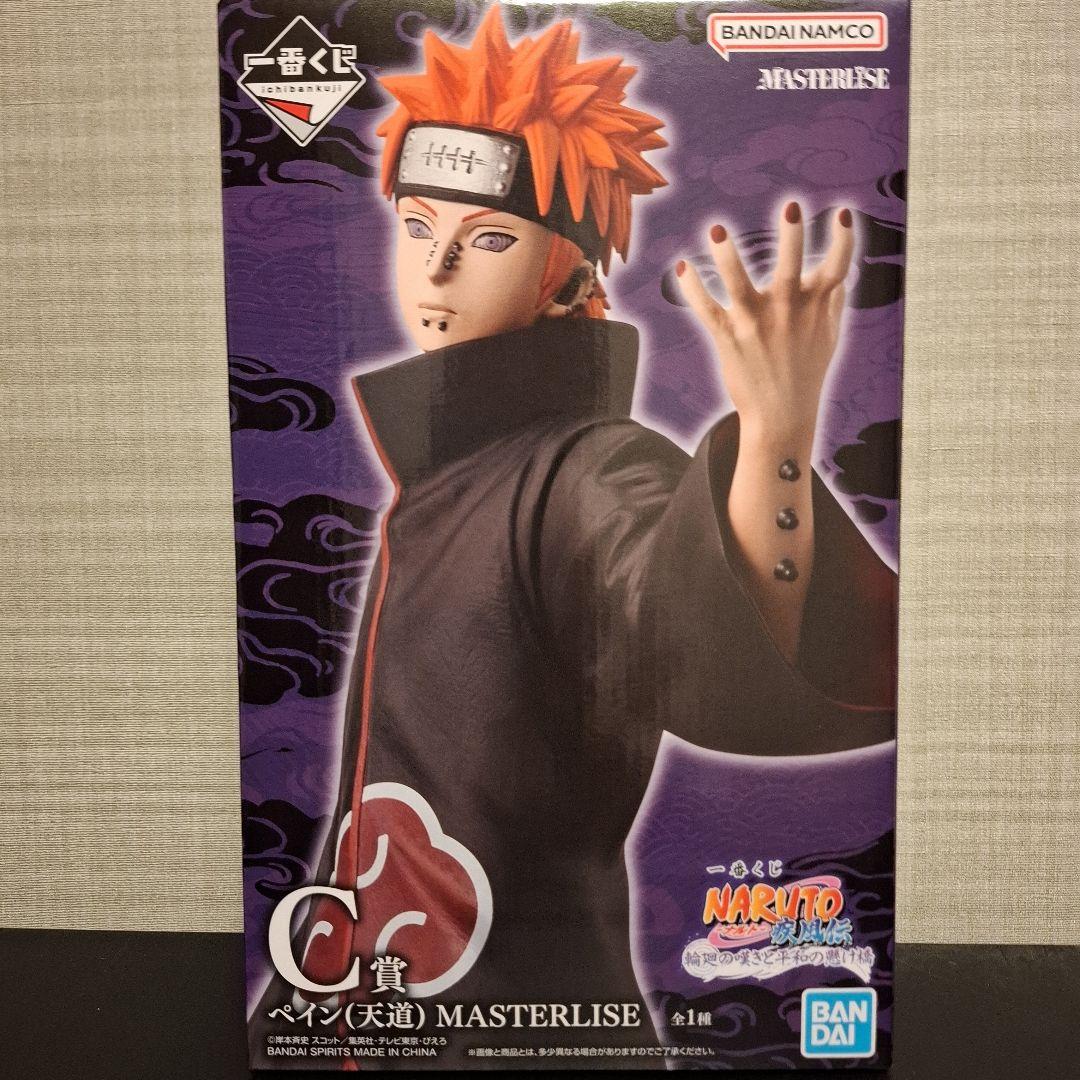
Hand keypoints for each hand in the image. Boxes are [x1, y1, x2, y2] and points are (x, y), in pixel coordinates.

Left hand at [676, 202, 853, 444]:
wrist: (780, 417)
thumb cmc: (805, 373)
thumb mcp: (828, 337)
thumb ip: (832, 302)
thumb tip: (840, 276)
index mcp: (815, 306)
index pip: (837, 267)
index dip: (844, 240)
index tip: (842, 214)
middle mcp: (787, 311)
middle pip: (791, 268)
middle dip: (792, 237)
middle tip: (791, 205)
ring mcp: (755, 323)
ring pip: (738, 284)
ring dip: (727, 257)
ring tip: (715, 231)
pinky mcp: (728, 337)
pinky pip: (706, 309)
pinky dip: (692, 289)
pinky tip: (682, 267)